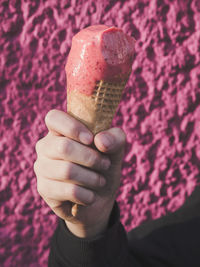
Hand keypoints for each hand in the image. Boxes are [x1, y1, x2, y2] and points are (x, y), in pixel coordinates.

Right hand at [34, 109, 125, 237]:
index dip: (73, 127)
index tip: (90, 139)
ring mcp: (42, 167)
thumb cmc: (104, 166)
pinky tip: (91, 196)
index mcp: (60, 130)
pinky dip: (87, 195)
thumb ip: (115, 138)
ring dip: (92, 178)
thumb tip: (100, 140)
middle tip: (105, 165)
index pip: (54, 118)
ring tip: (100, 181)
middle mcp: (46, 146)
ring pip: (67, 170)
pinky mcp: (44, 188)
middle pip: (64, 147)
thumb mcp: (115, 149)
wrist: (100, 198)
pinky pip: (69, 190)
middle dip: (92, 158)